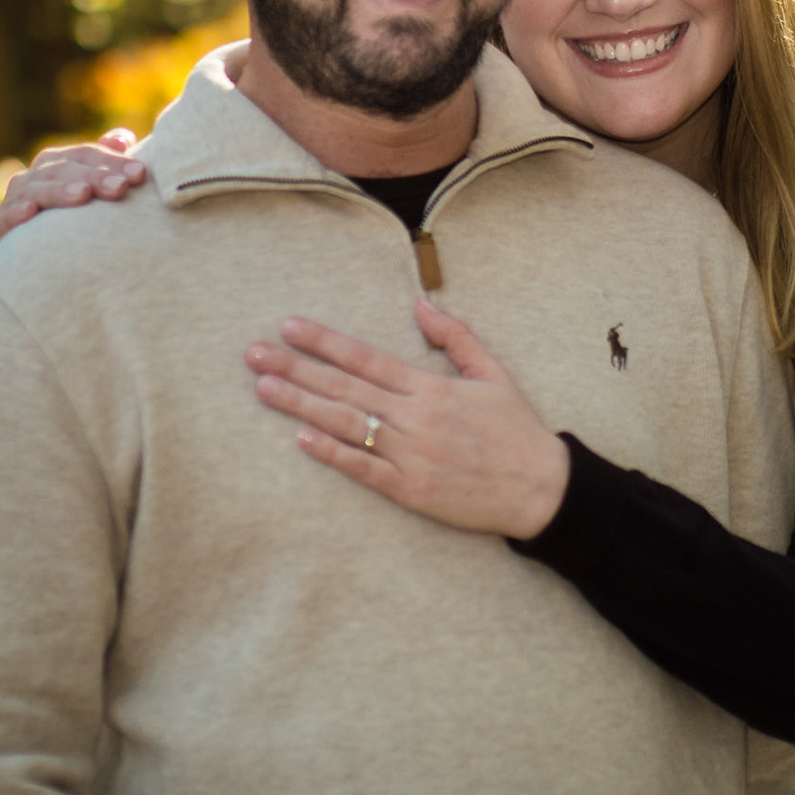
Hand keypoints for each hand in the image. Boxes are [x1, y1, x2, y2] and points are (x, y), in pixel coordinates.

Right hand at [0, 128, 146, 247]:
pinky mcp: (2, 225)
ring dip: (61, 191)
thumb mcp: (87, 190)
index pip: (87, 154)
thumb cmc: (68, 220)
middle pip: (66, 169)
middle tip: (120, 187)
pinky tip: (30, 212)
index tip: (140, 174)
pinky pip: (8, 216)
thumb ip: (104, 164)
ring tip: (83, 194)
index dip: (114, 161)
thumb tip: (122, 137)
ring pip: (39, 189)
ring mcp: (17, 198)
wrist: (29, 263)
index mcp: (59, 163)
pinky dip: (18, 212)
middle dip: (95, 177)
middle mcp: (37, 175)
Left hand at [245, 300, 570, 539]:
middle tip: (254, 353)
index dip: (325, 342)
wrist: (541, 488)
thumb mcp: (494, 373)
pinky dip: (332, 454)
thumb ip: (456, 337)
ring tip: (264, 388)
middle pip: (345, 388)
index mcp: (432, 387)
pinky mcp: (410, 491)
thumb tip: (420, 303)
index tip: (290, 327)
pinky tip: (301, 440)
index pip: (367, 359)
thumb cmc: (517, 429)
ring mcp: (410, 456)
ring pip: (345, 425)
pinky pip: (363, 469)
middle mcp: (415, 418)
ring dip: (301, 406)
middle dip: (296, 368)